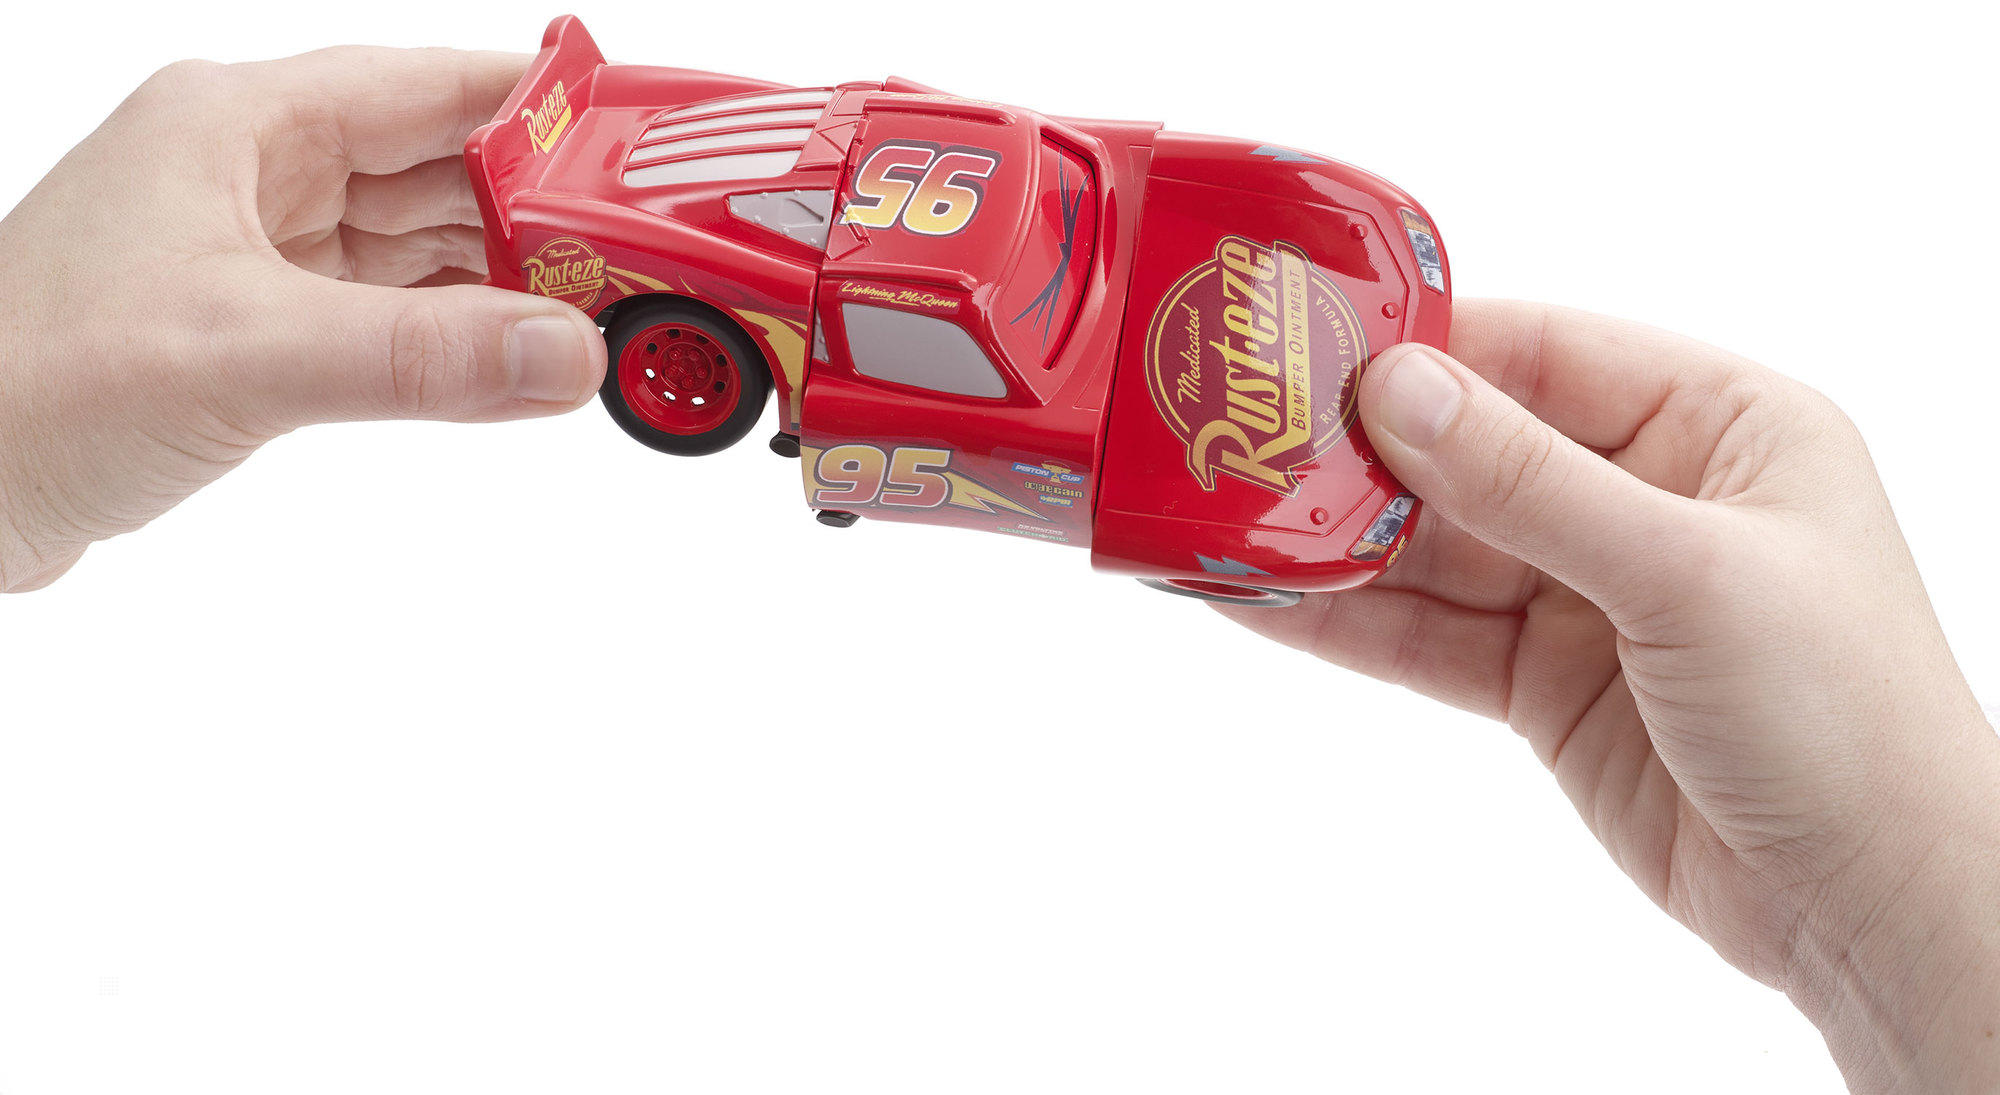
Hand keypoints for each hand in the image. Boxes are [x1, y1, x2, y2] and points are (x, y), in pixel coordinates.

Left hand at [0, 46, 605, 591]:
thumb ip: (419, 357)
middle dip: (542, 213)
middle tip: (643, 261)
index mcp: (237, 124)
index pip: (427, 86)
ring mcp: (250, 251)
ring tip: (599, 320)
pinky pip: (384, 316)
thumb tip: (567, 354)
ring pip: (415, 246)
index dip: (541, 110)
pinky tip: (514, 369)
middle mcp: (249, 171)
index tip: (639, 146)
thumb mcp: (247, 357)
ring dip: (502, 284)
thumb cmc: (29, 387)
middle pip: (437, 167)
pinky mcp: (251, 328)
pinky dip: (451, 340)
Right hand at [1221, 301, 1999, 1091]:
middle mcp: (1648, 492)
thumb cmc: (1845, 718)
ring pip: (1435, 549)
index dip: (1425, 349)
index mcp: (1719, 423)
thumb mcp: (1690, 574)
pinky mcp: (1544, 681)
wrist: (1870, 906)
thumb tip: (1399, 391)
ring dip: (1334, 544)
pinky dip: (1348, 623)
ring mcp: (1590, 591)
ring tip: (1216, 524)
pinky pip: (1429, 637)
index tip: (1306, 350)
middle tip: (1231, 440)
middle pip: (1470, 450)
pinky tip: (1262, 604)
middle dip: (1356, 454)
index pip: (1544, 352)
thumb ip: (1534, 484)